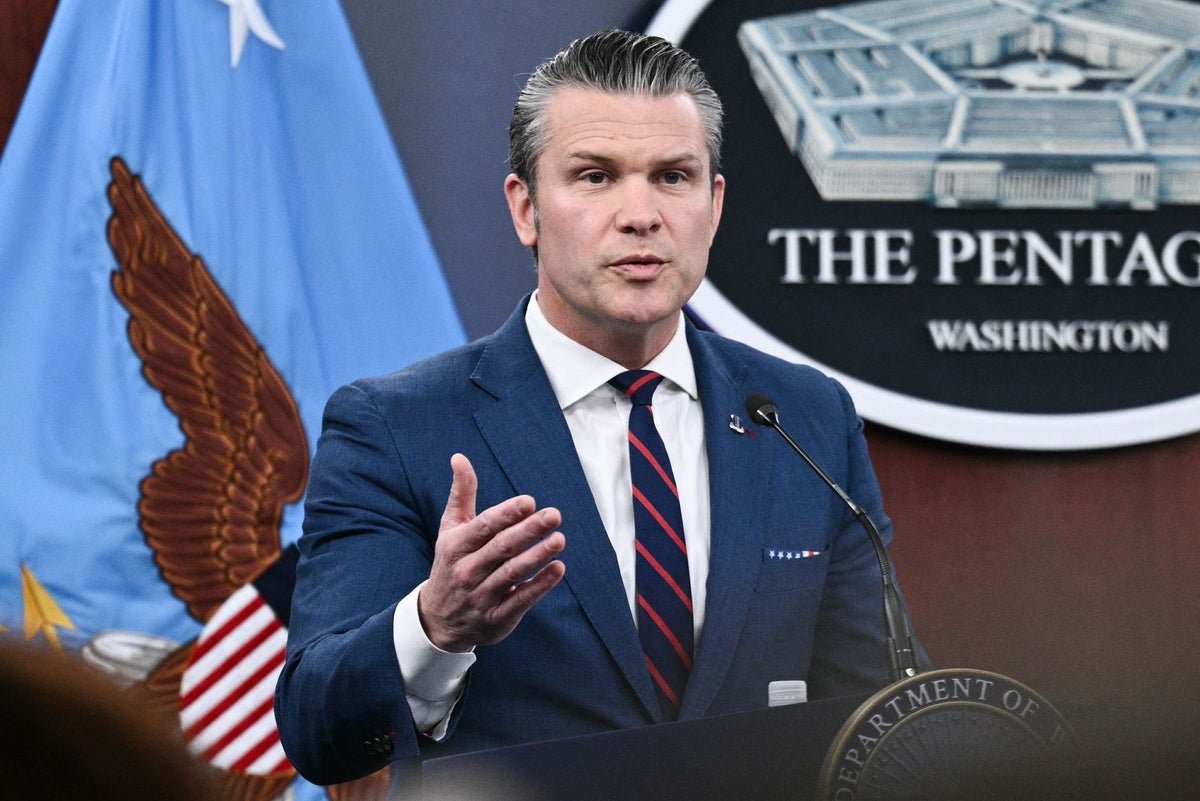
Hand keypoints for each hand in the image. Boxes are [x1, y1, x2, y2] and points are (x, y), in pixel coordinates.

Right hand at [417, 453, 565, 651]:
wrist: (437, 620)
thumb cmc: (451, 564)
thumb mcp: (450, 530)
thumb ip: (461, 494)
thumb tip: (459, 457)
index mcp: (455, 546)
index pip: (484, 527)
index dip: (507, 514)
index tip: (530, 502)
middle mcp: (467, 571)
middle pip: (501, 548)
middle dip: (528, 531)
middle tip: (554, 515)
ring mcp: (481, 596)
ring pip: (512, 574)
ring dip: (537, 557)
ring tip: (559, 539)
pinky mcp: (497, 618)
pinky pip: (520, 601)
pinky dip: (539, 586)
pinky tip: (558, 569)